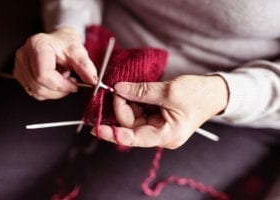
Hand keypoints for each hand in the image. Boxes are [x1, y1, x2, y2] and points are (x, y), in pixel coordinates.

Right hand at [13, 27, 97, 99]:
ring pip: (36, 92)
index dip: (61, 85)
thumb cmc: (66, 44)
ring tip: (62, 78)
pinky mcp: (20, 75)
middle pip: (38, 86)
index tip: (74, 85)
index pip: (43, 75)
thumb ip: (86, 66)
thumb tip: (92, 81)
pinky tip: (55, 80)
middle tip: (71, 81)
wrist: (59, 41)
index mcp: (37, 45)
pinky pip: (34, 92)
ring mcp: (19, 65)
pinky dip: (48, 91)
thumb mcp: (79, 52)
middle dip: (59, 90)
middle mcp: (23, 54)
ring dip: (54, 91)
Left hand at [92, 75, 228, 148]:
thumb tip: (118, 89)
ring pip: (133, 117)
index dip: (115, 134)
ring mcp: (159, 126)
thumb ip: (141, 92)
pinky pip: (140, 111)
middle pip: (131, 125)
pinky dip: (134, 100)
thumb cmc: (198, 94)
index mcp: (167, 135)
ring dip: (127, 102)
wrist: (214, 92)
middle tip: (117, 89)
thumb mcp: (168, 92)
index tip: (97, 129)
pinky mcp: (158, 117)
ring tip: (128, 87)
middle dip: (122, 107)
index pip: (134, 138)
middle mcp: (161, 134)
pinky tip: (133, 91)